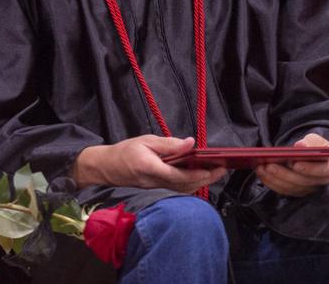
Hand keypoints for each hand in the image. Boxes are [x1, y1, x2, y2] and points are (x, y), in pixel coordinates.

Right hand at [72, 135, 225, 192]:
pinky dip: (191, 184)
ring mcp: (157, 188)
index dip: (198, 173)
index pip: (178, 174)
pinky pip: (178, 188)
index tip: (213, 167)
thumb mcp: (145, 141)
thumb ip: (168, 144)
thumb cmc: (125, 151)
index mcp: (150, 168)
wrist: (107, 167)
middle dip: (206, 178)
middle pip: (185, 185)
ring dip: (201, 182)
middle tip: (222, 170)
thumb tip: (190, 143)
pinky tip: (199, 177)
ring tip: (215, 173)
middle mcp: (155, 182)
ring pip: (183, 188)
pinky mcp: (158, 188)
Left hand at [256, 133, 328, 196]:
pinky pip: (285, 191)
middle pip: (305, 182)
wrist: (312, 153)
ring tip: (261, 167)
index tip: (294, 163)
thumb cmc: (314, 145)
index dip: (309, 169)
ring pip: (293, 188)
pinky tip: (261, 173)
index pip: (324, 171)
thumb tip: (300, 146)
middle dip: (285, 174)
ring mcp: (311, 188)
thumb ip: (311, 141)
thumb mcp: (316, 139)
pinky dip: (272, 183)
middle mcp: (324, 181)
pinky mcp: (299, 191)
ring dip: (275, 179)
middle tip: (269, 165)